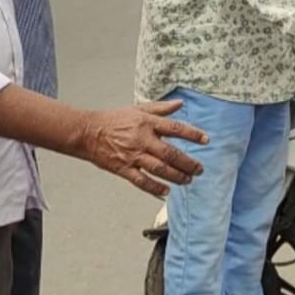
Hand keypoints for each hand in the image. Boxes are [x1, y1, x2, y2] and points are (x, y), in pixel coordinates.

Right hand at [78, 101, 207, 197]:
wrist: (88, 132)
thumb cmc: (114, 120)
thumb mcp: (138, 109)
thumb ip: (161, 108)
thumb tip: (180, 103)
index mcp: (147, 123)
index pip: (175, 128)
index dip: (192, 134)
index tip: (206, 140)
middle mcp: (142, 139)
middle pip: (170, 153)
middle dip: (188, 163)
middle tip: (199, 169)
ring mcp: (132, 155)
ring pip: (159, 168)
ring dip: (176, 176)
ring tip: (188, 180)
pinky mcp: (123, 168)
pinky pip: (141, 181)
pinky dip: (154, 187)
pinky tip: (166, 191)